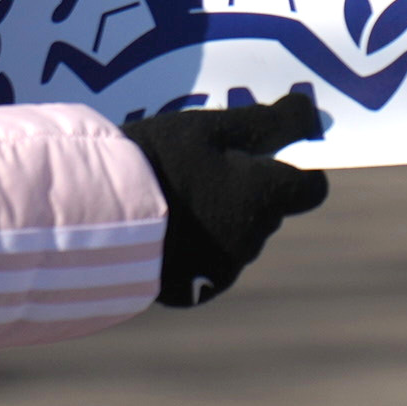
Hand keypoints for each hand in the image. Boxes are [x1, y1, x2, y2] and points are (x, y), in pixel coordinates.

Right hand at [121, 96, 330, 307]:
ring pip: (238, 237)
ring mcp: (224, 270)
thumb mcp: (211, 129)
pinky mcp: (195, 292)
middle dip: (247, 190)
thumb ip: (267, 123)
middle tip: (204, 169)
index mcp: (264, 198)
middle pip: (268, 210)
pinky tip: (164, 230)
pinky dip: (197, 246)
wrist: (96, 219)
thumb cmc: (157, 162)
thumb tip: (310, 113)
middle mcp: (253, 239)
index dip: (294, 169)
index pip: (310, 188)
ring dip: (221, 218)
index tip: (267, 154)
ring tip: (175, 198)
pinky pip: (209, 263)